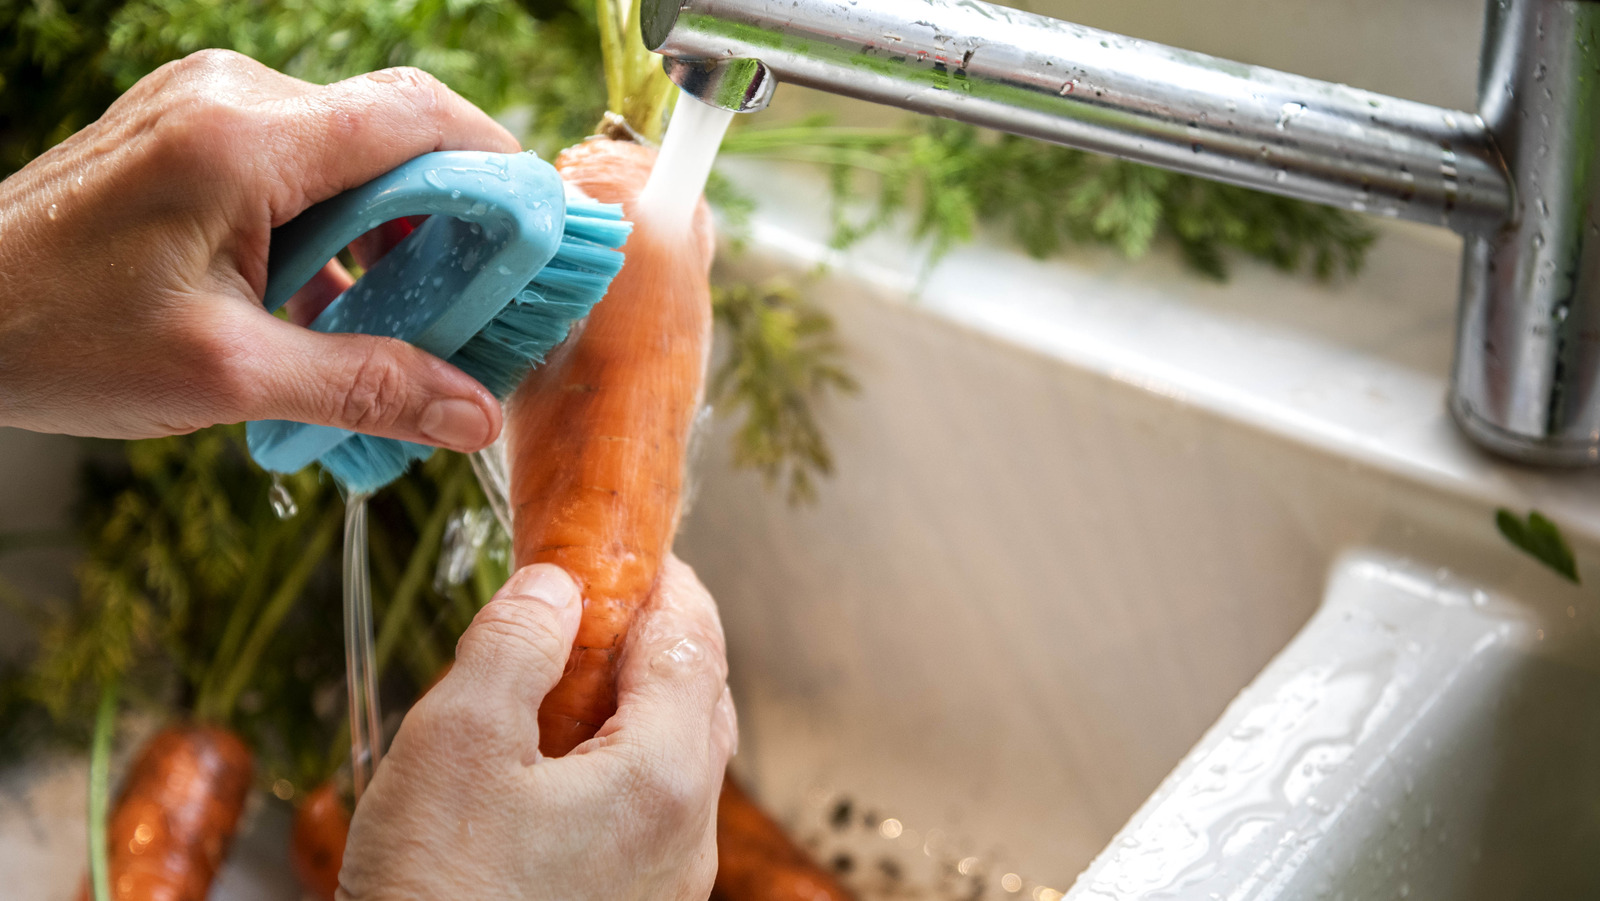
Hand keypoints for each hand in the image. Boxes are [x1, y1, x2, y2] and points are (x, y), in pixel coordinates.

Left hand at [0, 49, 515, 449]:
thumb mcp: (228, 377)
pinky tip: (348, 306)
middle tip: (493, 299)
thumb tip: (473, 415)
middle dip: (459, 216)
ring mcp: (209, 110)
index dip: (504, 171)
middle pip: (397, 133)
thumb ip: (365, 388)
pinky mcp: (194, 137)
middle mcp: (234, 99)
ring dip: (400, 230)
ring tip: (424, 318)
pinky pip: (304, 168)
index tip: (547, 238)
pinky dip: (344, 230)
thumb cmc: (54, 338)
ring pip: (354, 153)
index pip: (421, 119)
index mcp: (247, 140)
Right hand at [340, 556, 736, 899]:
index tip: (636, 549)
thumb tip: (556, 589)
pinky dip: (621, 765)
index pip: (695, 642)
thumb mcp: (459, 742)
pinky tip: (556, 766)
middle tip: (606, 603)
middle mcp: (690, 836)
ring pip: (679, 762)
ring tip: (570, 679)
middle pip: (701, 700)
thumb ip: (514, 645)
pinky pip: (650, 816)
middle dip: (661, 640)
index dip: (667, 583)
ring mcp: (669, 887)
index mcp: (667, 777)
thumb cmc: (440, 896)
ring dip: (639, 705)